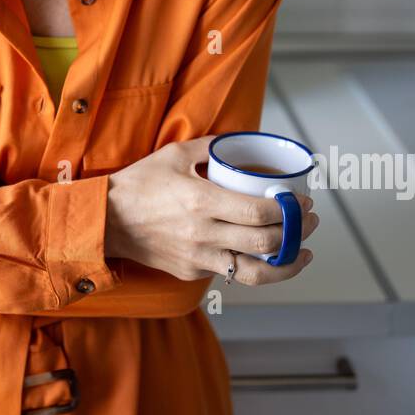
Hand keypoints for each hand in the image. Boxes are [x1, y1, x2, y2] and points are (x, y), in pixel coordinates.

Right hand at [104, 136, 318, 285]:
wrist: (105, 220)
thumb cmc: (140, 183)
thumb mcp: (175, 154)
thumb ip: (213, 147)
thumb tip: (244, 141)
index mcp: (200, 201)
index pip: (259, 213)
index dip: (290, 210)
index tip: (303, 202)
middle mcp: (202, 234)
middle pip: (265, 243)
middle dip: (297, 233)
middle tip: (309, 221)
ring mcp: (198, 258)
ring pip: (254, 273)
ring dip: (286, 263)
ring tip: (302, 253)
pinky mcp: (191, 271)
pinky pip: (230, 271)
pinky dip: (252, 263)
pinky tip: (264, 252)